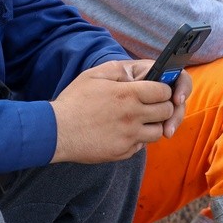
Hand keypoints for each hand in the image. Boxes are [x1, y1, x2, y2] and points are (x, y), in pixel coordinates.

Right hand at [49, 59, 175, 163]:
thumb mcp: (94, 75)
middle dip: (163, 106)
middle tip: (153, 104)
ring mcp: (129, 136)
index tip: (157, 90)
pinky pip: (141, 146)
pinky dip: (138, 139)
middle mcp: (133, 116)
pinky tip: (126, 132)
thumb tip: (136, 73)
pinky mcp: (122, 152)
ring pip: (158, 132)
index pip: (164, 91)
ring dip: (153, 124)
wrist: (56, 131)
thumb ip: (119, 70)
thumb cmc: (74, 101)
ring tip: (140, 119)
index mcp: (128, 94)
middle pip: (166, 111)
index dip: (163, 89)